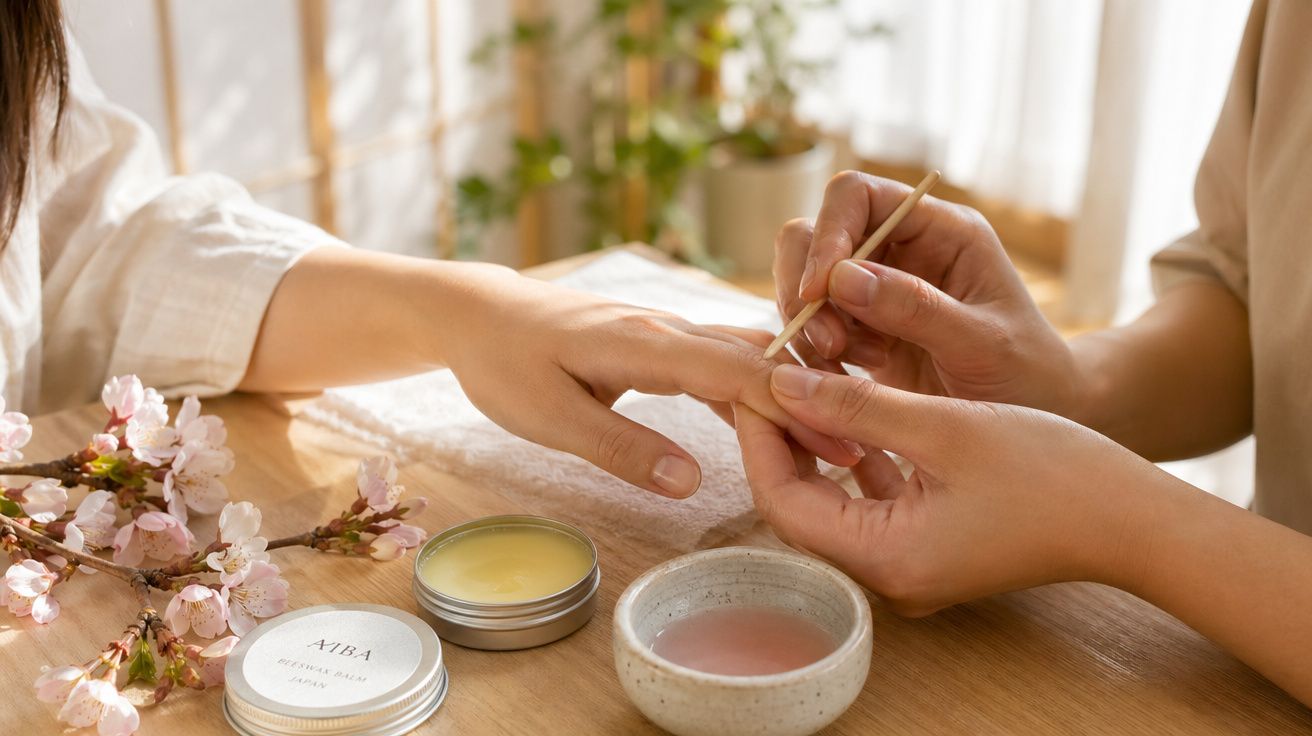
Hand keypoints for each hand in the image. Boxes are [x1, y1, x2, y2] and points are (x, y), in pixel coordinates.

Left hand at [441, 269, 861, 497]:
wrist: (480, 315)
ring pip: (745, 359)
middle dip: (808, 403)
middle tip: (859, 451)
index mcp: (646, 343)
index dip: (790, 407)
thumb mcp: (551, 418)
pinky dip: (755, 392)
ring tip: (834, 441)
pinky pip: (720, 364)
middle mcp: (668, 329)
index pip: (736, 371)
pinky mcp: (661, 344)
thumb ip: (621, 447)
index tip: (837, 443)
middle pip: (755, 362)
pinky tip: (779, 421)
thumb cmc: (507, 365)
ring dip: (788, 396)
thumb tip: (690, 482)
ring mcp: (667, 332)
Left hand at [735, 364, 1163, 614]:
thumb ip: (856, 407)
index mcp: (885, 558)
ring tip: (800, 381)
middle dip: (781, 436)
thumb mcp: (944, 426)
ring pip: (832, 499)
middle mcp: (887, 574)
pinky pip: (869, 502)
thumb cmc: (1051, 472)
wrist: (1132, 518)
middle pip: (800, 501)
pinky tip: (848, 409)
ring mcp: (907, 564)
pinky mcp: (927, 546)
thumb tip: (780, 382)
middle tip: (769, 373)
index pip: (782, 499)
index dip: (758, 436)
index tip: (750, 378)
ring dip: (815, 442)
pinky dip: (853, 457)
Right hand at [774, 171, 1081, 415]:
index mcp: (940, 229)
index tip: (818, 289)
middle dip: (806, 286)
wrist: (1034, 416)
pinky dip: (815, 350)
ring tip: (845, 361)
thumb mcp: (982, 342)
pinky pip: (811, 323)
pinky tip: (850, 375)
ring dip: (809, 322)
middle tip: (825, 341)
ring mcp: (875, 287)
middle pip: (814, 233)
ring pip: (803, 279)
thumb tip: (841, 277)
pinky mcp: (859, 326)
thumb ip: (915, 308)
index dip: (828, 232)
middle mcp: (900, 247)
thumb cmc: (1026, 374)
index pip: (858, 196)